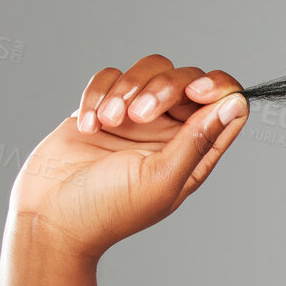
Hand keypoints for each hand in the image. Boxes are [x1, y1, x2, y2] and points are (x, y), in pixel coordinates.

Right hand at [9, 54, 248, 259]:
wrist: (50, 216)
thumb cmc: (109, 209)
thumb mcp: (162, 177)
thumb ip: (198, 139)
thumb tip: (235, 104)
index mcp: (196, 150)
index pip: (226, 103)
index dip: (218, 88)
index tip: (195, 92)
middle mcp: (171, 130)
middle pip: (186, 79)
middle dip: (162, 87)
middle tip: (137, 115)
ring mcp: (136, 117)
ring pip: (148, 69)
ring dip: (126, 89)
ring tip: (110, 121)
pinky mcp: (102, 106)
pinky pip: (109, 76)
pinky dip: (97, 94)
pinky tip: (89, 125)